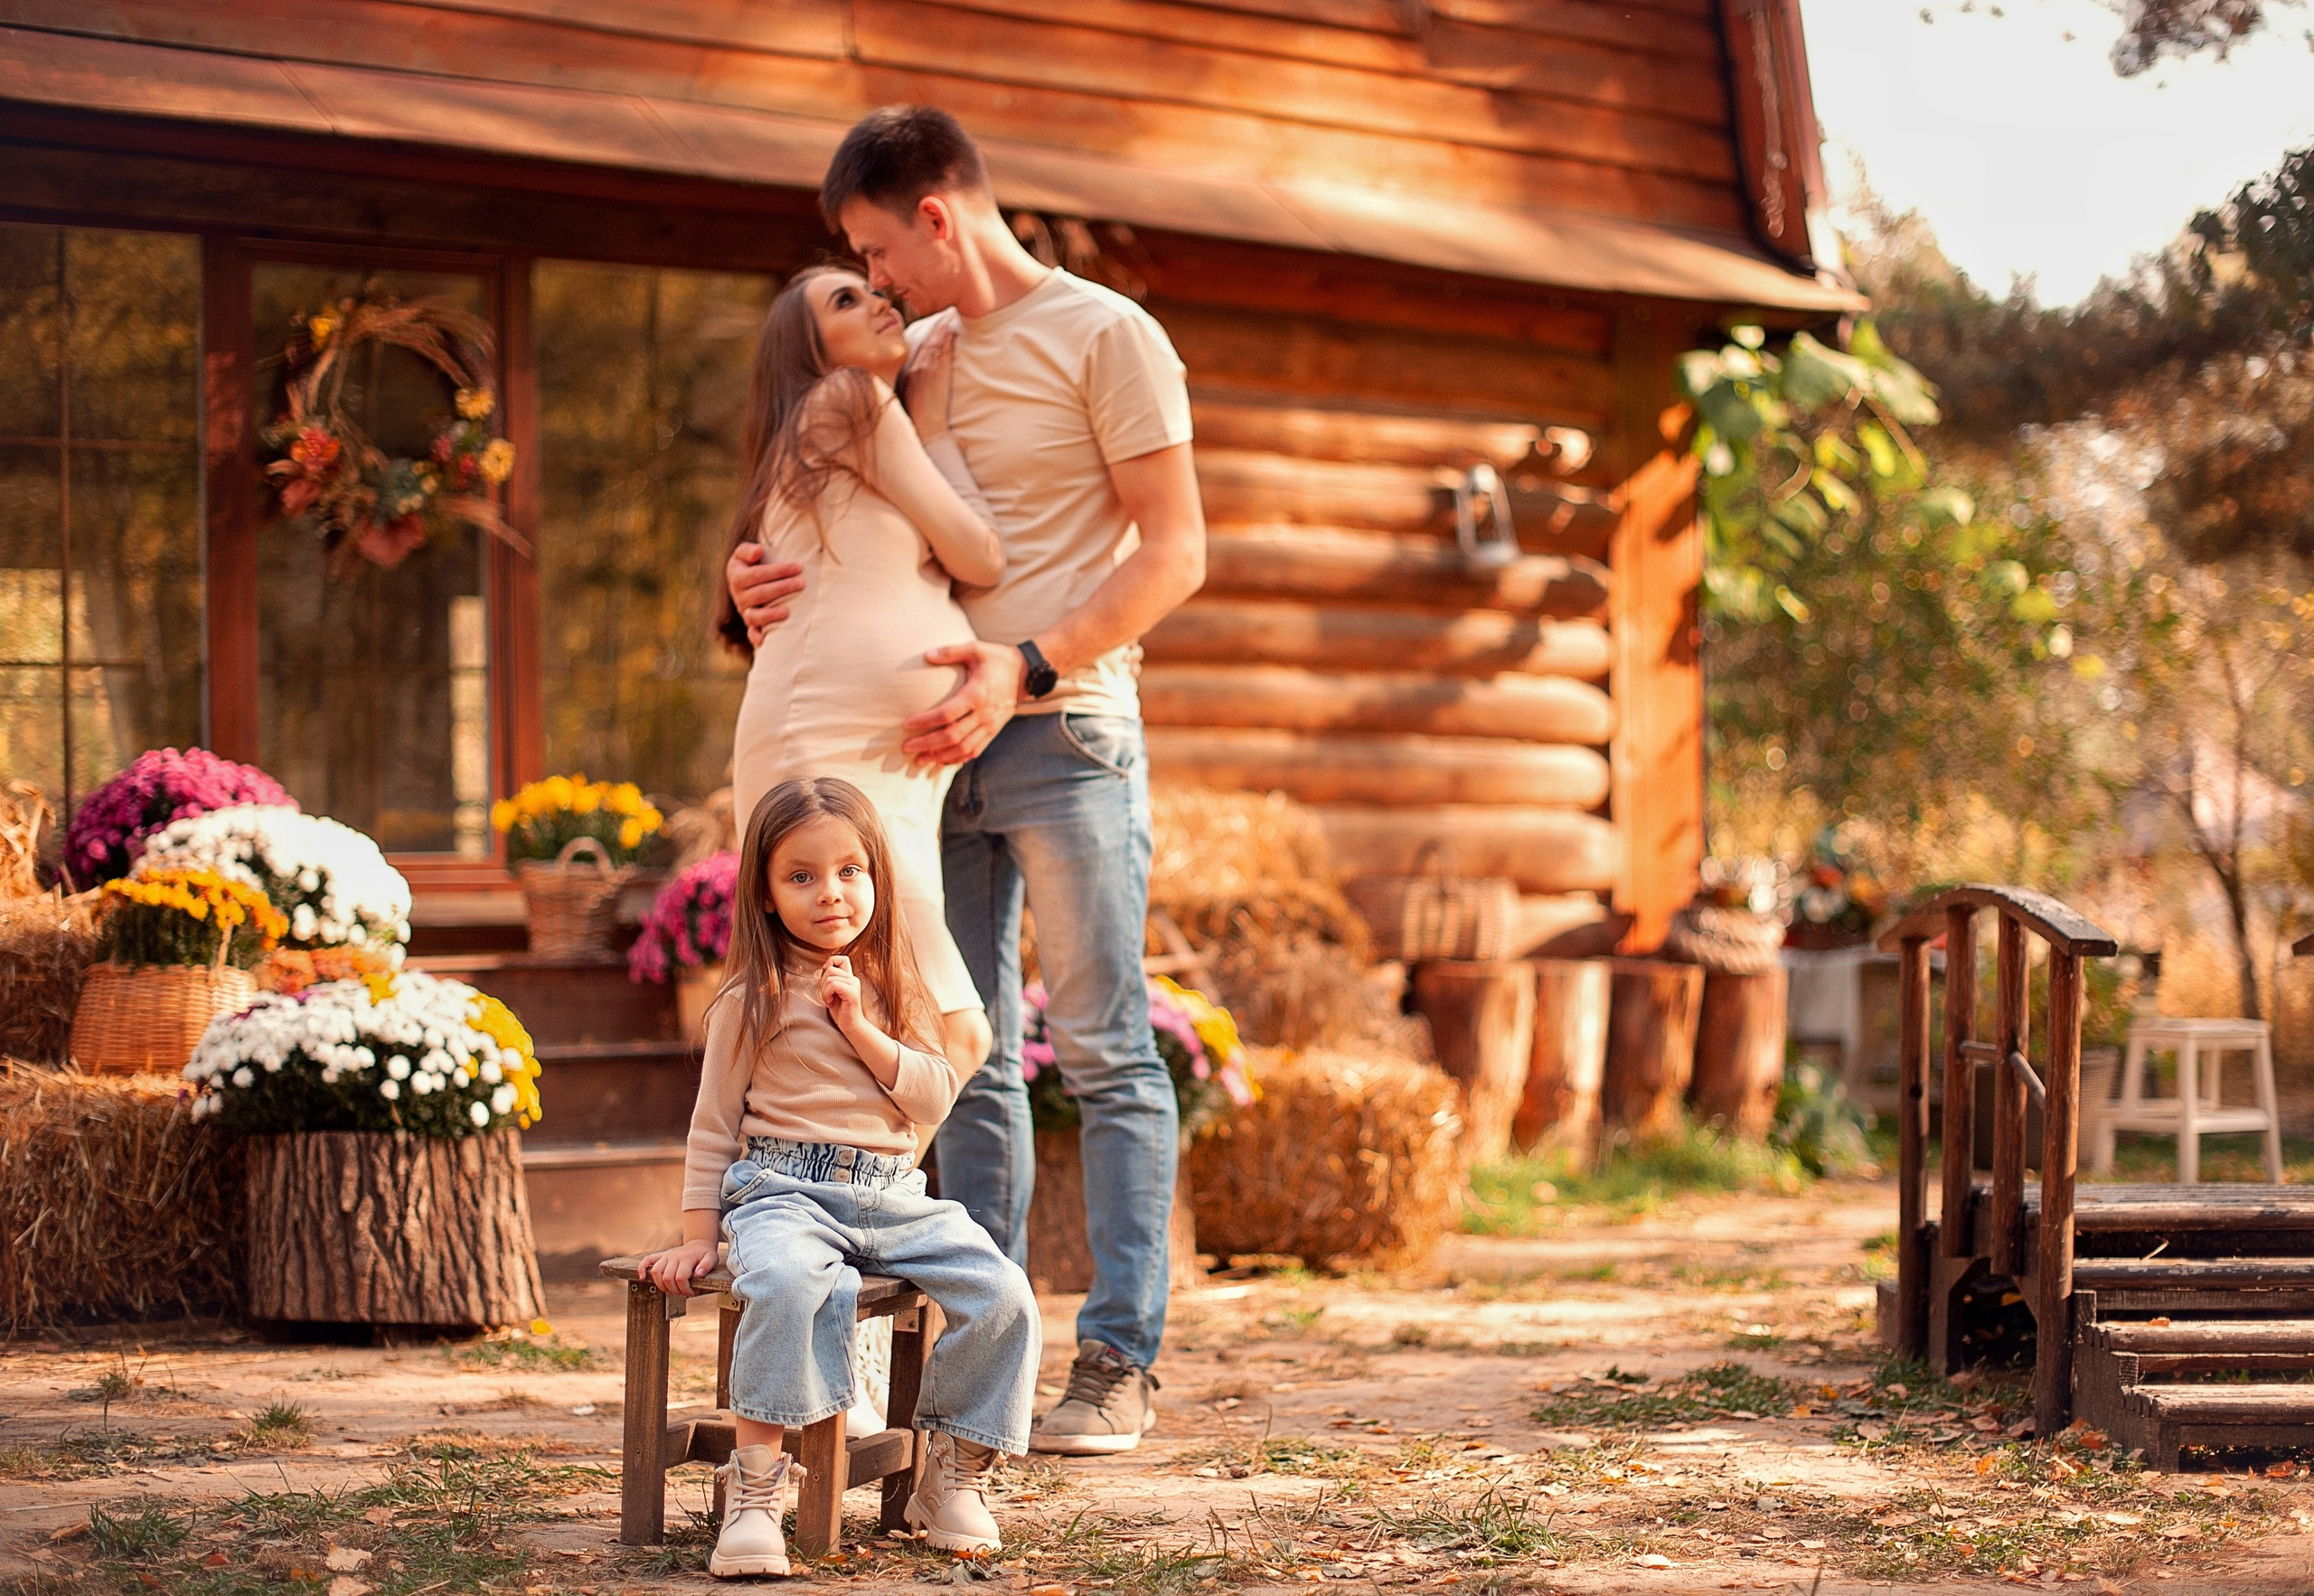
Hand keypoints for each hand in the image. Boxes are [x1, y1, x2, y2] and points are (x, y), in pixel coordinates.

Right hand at [641, 1238, 717, 1297]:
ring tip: (671, 1291)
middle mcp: (674, 1256)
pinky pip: (647, 1260)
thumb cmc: (705, 1254)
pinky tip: (642, 1278)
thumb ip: (707, 1265)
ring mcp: (666, 1256)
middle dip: (674, 1290)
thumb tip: (699, 1274)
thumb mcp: (712, 1258)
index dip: (685, 1290)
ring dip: (661, 1285)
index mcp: (686, 1258)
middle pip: (667, 1277)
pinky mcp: (661, 1255)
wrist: (699, 1245)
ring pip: (656, 1272)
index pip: (681, 1278)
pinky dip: (642, 1268)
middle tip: (682, 1293)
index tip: (691, 1294)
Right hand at [725, 541, 806, 646]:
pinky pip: (752, 632)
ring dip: (771, 614)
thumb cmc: (750, 563)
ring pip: (755, 616)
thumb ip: (747, 550)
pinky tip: (765, 639)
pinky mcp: (750, 623)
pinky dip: (757, 637)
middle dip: (782, 588)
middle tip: (801, 584)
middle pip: (760, 594)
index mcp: (736, 577)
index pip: (757, 574)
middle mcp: (739, 596)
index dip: (778, 571)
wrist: (744, 580)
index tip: (798, 567)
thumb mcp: (743, 552)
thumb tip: (759, 552)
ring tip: (788, 612)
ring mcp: (744, 611)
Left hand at [820, 954, 862, 1030]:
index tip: (826, 976)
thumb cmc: (841, 1011)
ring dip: (824, 991)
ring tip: (829, 1000)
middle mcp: (853, 979)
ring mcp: (854, 985)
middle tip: (827, 995)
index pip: (842, 958)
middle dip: (822, 983)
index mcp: (849, 978)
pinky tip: (830, 1002)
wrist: (851, 1026)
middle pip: (830, 969)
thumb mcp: (833, 992)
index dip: (831, 962)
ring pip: (830, 978)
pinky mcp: (852, 993)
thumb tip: (824, 968)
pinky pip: (833, 985)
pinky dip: (827, 994)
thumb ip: (831, 980)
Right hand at [900, 317, 957, 439]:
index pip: (919, 349)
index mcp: (908, 373)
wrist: (926, 431)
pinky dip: (946, 340)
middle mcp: (914, 369)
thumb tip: (920, 381)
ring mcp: (925, 371)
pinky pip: (942, 353)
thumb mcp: (911, 398)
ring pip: (934, 344)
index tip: (937, 324)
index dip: (929, 335)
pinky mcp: (935, 375)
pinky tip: (952, 330)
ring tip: (952, 315)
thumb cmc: (920, 420)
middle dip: (937, 326)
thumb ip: (914, 385)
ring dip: (943, 329)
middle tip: (947, 312)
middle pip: (927, 342)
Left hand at [902, 640, 1025, 764]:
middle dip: (928, 744)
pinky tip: (941, 762)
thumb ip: (951, 652)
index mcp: (977, 695)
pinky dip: (957, 759)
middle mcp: (984, 714)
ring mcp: (990, 725)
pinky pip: (975, 750)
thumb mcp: (976, 649)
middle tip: (907, 747)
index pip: (947, 714)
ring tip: (920, 759)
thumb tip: (927, 654)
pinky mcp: (994, 730)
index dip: (926, 721)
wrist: (1027, 673)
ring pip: (963, 748)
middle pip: (953, 736)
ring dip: (940, 756)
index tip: (907, 725)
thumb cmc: (998, 659)